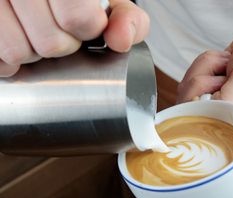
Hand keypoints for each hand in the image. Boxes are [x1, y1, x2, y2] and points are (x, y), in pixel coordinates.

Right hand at [0, 0, 148, 76]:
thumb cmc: (77, 0)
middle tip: (60, 31)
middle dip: (63, 45)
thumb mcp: (107, 3)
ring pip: (19, 52)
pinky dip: (10, 61)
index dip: (87, 29)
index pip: (77, 16)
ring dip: (35, 53)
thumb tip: (120, 41)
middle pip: (51, 43)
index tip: (86, 26)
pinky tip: (18, 42)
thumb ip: (127, 20)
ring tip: (37, 36)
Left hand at [178, 27, 232, 136]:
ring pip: (187, 88)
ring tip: (230, 67)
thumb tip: (202, 113)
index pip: (204, 130)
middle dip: (205, 80)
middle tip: (228, 74)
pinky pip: (189, 76)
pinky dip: (206, 64)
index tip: (219, 89)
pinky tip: (225, 64)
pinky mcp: (203, 91)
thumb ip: (229, 99)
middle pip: (188, 107)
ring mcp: (209, 105)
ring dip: (208, 68)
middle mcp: (222, 119)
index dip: (202, 107)